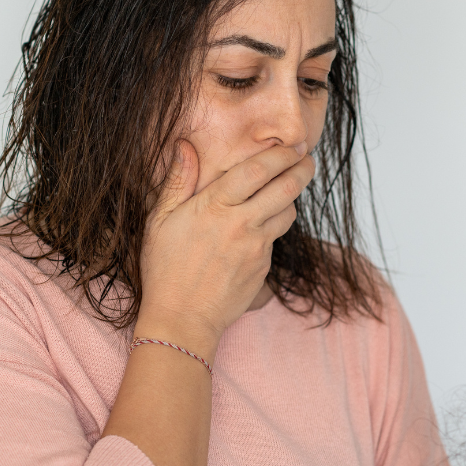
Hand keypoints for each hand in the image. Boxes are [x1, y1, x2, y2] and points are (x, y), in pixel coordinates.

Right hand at [137, 139, 314, 353]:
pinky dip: (274, 226)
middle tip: (306, 159)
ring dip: (291, 197)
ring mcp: (256, 248)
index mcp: (215, 207)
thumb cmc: (165, 269)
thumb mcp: (159, 221)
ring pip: (288, 213)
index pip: (258, 170)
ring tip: (287, 188)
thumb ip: (178, 182)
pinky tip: (262, 224)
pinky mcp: (263, 268)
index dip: (280, 155)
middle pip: (286, 188)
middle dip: (302, 169)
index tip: (291, 146)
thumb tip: (185, 146)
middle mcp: (242, 225)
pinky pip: (276, 239)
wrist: (182, 320)